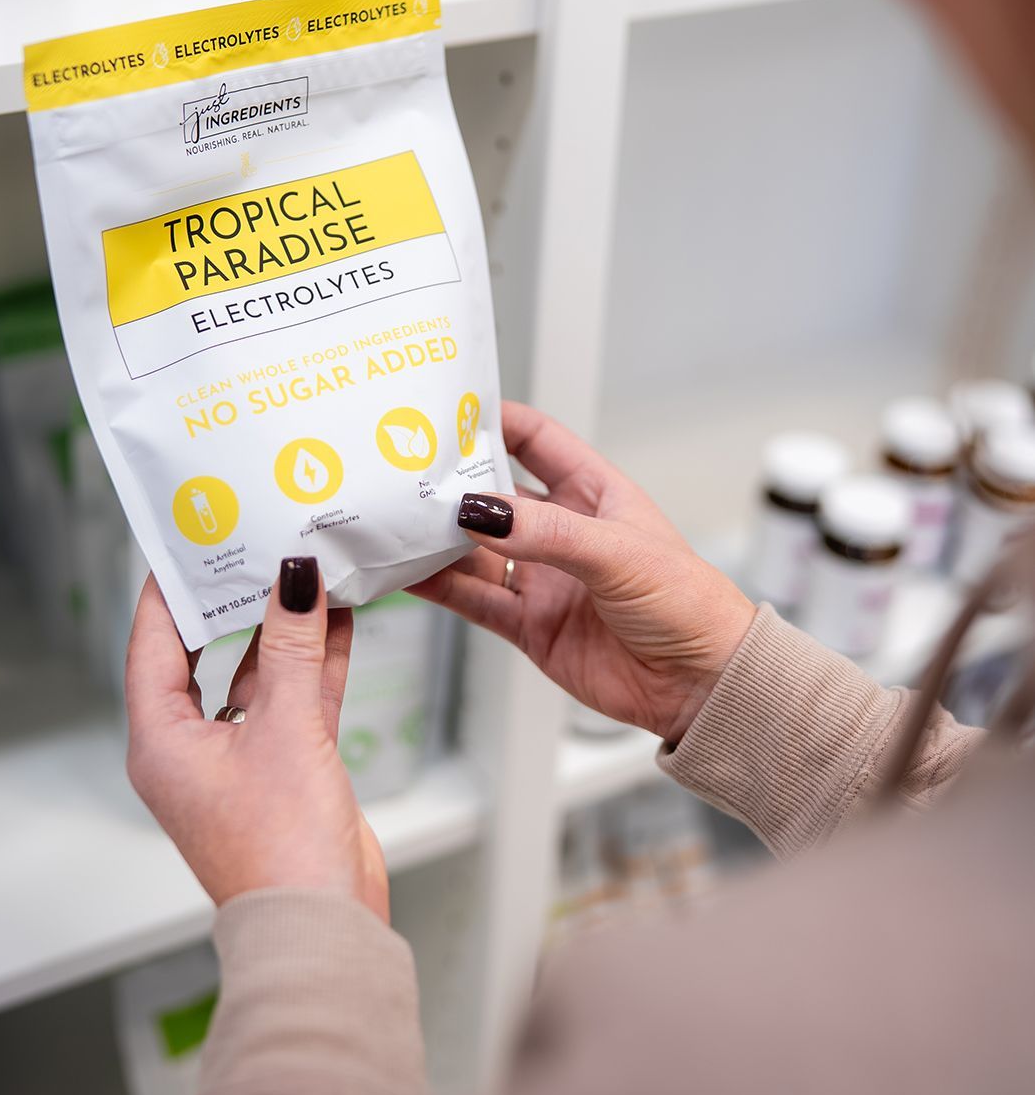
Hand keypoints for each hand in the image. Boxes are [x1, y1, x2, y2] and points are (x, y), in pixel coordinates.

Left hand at [125, 557, 388, 918]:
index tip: (191, 537)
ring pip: (259, 673)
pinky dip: (315, 662)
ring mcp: (241, 758)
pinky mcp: (285, 769)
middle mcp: (192, 746)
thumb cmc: (280, 851)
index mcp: (162, 740)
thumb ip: (294, 647)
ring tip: (309, 566)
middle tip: (255, 540)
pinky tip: (340, 617)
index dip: (172, 587)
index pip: (153, 642)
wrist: (323, 928)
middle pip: (205, 651)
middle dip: (236, 600)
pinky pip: (295, 700)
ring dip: (285, 627)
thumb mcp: (287, 731)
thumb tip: (295, 576)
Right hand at [412, 402, 754, 745]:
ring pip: (476, 549)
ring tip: (394, 519)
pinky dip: (440, 587)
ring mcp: (543, 578)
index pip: (536, 439)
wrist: (701, 685)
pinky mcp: (530, 625)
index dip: (494, 420)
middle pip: (495, 493)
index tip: (447, 409)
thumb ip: (547, 532)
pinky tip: (408, 573)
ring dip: (439, 536)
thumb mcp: (618, 552)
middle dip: (452, 480)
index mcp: (594, 492)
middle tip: (404, 467)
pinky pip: (475, 599)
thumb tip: (479, 511)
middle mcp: (562, 530)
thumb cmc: (687, 603)